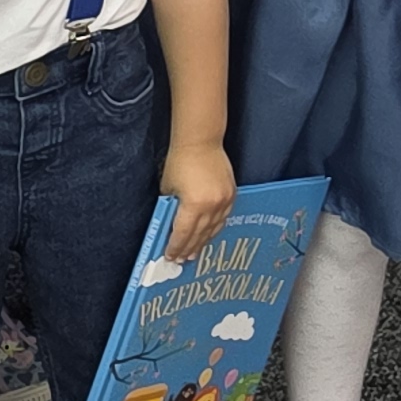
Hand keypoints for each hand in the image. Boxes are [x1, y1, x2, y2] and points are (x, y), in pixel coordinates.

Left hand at [159, 140, 235, 262]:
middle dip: (189, 248)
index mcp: (193, 205)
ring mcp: (224, 200)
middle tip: (182, 259)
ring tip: (194, 252)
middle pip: (199, 234)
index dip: (176, 247)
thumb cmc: (179, 162)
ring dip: (203, 241)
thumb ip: (171, 208)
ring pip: (213, 228)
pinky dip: (215, 228)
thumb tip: (171, 225)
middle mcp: (212, 206)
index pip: (183, 233)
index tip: (170, 256)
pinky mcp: (231, 194)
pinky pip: (223, 218)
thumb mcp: (169, 189)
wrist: (201, 142)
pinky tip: (209, 234)